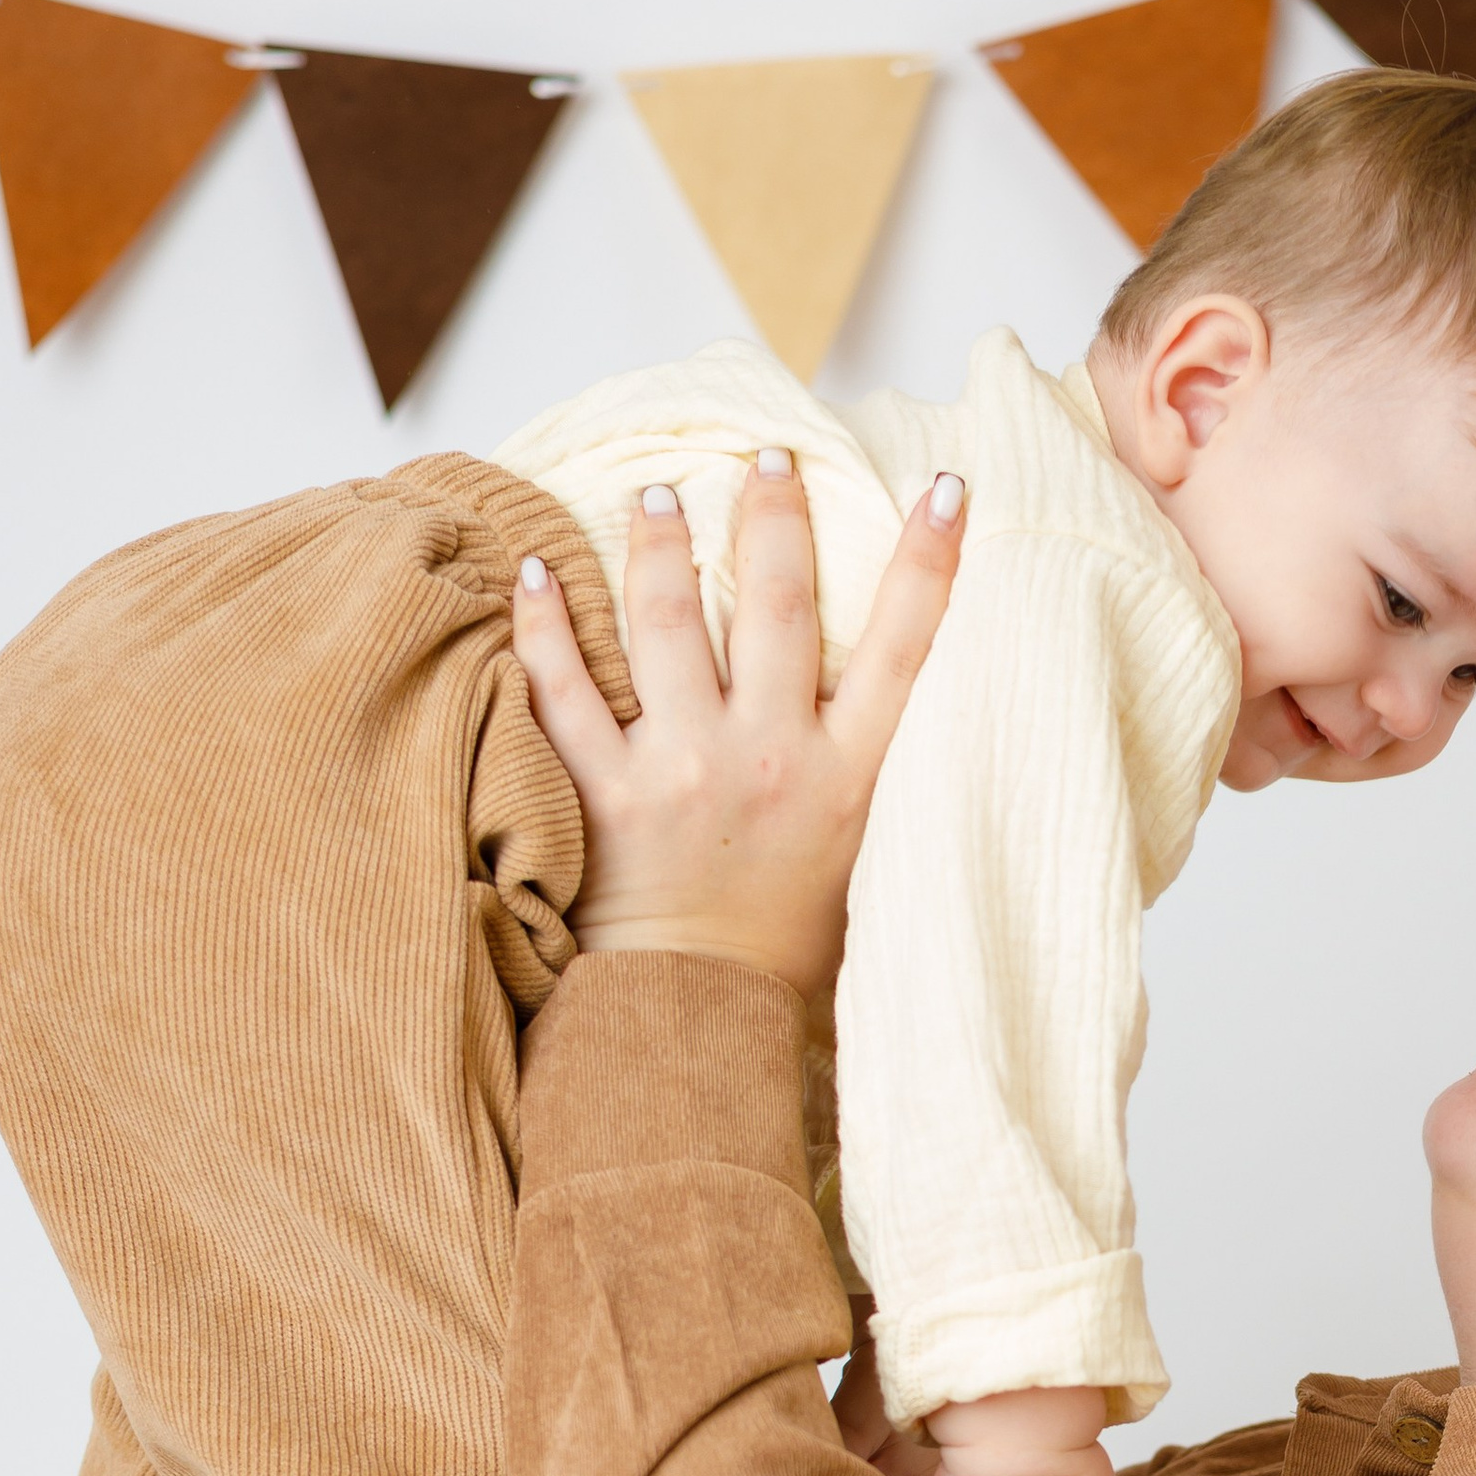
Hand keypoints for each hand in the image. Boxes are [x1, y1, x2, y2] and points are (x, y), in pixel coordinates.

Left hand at [509, 452, 966, 1019]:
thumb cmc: (785, 944)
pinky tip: (533, 570)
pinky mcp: (606, 796)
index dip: (929, 561)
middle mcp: (770, 759)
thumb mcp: (863, 858)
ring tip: (658, 494)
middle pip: (776, 604)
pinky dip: (543, 625)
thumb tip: (887, 696)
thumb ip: (866, 775)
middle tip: (765, 455)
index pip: (905, 649)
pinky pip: (563, 691)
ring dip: (663, 542)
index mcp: (848, 776)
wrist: (701, 1020)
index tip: (942, 486)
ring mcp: (683, 772)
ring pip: (668, 623)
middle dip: (774, 514)